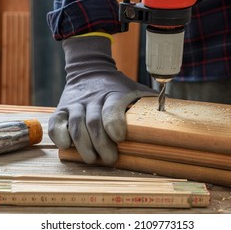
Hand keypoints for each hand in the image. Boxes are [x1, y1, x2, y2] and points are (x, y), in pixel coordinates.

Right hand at [48, 36, 156, 163]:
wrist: (89, 70)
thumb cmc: (117, 86)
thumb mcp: (136, 89)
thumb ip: (151, 102)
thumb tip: (174, 120)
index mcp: (114, 93)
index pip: (112, 108)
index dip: (115, 123)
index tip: (120, 138)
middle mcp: (93, 98)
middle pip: (93, 123)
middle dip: (101, 145)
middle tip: (109, 159)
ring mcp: (75, 103)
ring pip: (75, 126)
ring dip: (83, 146)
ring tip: (92, 159)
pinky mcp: (61, 108)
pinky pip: (56, 123)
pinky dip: (60, 136)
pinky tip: (68, 146)